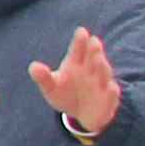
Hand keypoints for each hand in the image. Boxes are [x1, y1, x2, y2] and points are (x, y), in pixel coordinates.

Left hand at [32, 25, 121, 140]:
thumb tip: (33, 67)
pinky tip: (111, 88)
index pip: (78, 49)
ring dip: (102, 66)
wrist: (81, 114)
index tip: (81, 31)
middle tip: (93, 41)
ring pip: (104, 73)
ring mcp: (101, 83)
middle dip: (94, 50)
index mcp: (76, 63)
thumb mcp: (51, 87)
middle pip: (93, 57)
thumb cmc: (65, 94)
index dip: (79, 41)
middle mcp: (91, 69)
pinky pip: (111, 94)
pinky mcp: (109, 98)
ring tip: (99, 59)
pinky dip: (111, 91)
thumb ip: (43, 77)